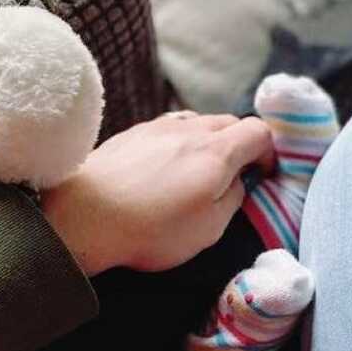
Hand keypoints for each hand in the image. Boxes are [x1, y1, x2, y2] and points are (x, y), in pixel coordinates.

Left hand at [40, 112, 273, 274]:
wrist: (82, 216)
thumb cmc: (151, 229)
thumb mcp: (209, 228)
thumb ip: (232, 199)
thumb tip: (237, 181)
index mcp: (216, 151)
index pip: (259, 130)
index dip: (269, 151)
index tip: (262, 174)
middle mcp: (189, 129)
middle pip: (229, 122)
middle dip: (240, 144)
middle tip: (233, 175)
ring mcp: (157, 126)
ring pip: (197, 121)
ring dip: (208, 141)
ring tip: (198, 171)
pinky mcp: (131, 133)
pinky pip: (168, 128)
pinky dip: (179, 142)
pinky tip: (165, 169)